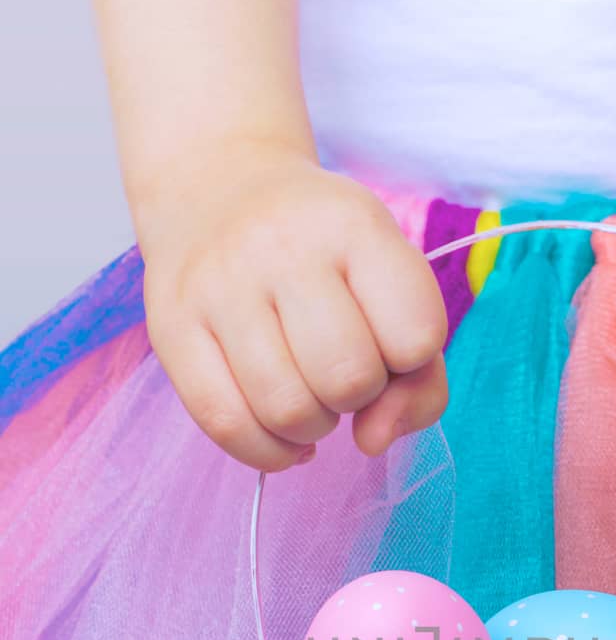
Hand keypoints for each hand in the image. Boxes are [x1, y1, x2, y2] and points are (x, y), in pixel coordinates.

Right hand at [138, 139, 447, 469]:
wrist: (217, 188)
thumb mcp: (393, 284)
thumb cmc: (326, 257)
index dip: (411, 362)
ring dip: (313, 427)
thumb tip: (374, 441)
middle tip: (341, 372)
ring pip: (287, 410)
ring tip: (309, 396)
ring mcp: (219, 286)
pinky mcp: (170, 326)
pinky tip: (280, 435)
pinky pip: (225, 424)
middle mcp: (282, 246)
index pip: (415, 337)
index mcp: (354, 226)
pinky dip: (267, 451)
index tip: (389, 343)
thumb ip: (420, 377)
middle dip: (358, 397)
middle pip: (348, 378)